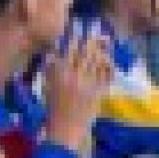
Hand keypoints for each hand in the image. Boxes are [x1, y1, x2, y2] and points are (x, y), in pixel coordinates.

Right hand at [42, 35, 113, 150]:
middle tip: (100, 31)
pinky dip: (110, 68)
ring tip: (106, 46)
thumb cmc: (53, 107)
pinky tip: (111, 65)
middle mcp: (74, 75)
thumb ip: (52, 65)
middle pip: (87, 51)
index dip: (77, 36)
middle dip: (94, 39)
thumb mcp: (47, 83)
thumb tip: (59, 49)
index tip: (80, 28)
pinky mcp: (99, 93)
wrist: (64, 129)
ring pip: (99, 61)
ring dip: (104, 52)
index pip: (70, 48)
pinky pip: (107, 76)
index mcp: (59, 72)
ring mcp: (88, 84)